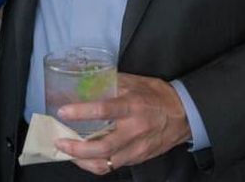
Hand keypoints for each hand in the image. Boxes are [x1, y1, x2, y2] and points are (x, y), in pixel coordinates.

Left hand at [54, 73, 190, 174]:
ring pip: (106, 162)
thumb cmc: (158, 96)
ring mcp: (137, 148)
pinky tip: (84, 158)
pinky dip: (96, 164)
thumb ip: (112, 82)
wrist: (184, 115)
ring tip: (67, 152)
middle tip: (60, 141)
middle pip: (102, 147)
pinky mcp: (138, 158)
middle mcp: (134, 130)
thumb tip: (88, 79)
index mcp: (132, 106)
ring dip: (82, 160)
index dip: (81, 112)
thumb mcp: (136, 82)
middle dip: (76, 148)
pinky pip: (113, 166)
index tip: (63, 112)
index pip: (104, 110)